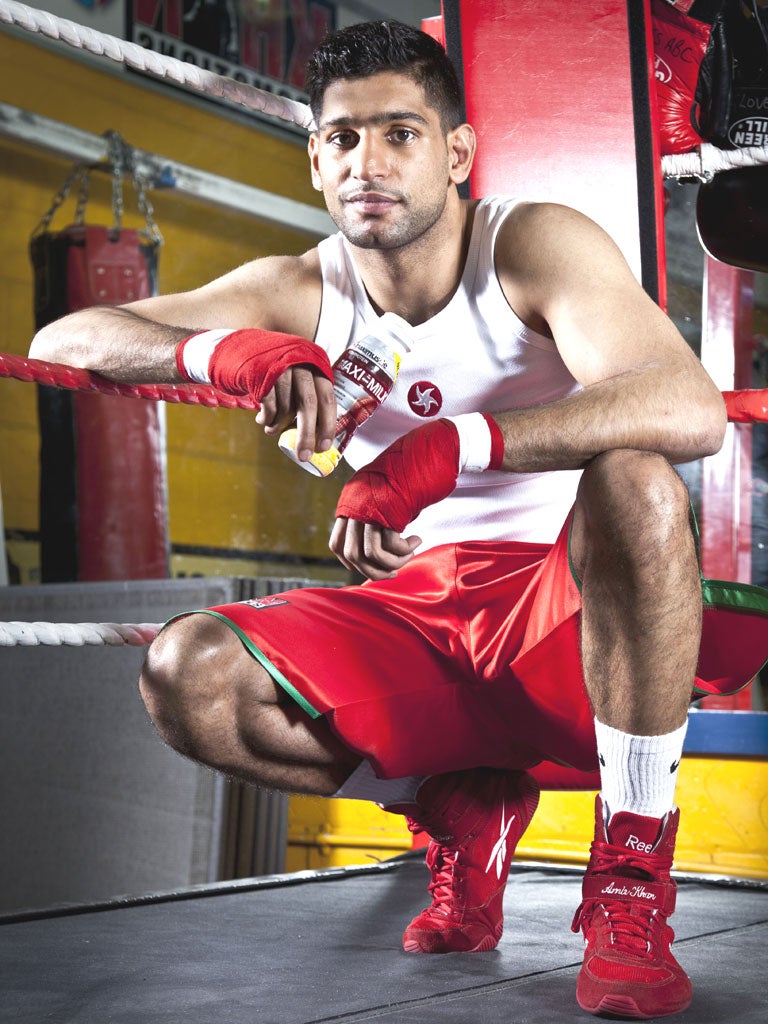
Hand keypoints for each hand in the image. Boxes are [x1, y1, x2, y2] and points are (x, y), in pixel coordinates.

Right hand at [205, 328, 334, 458]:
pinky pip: (268, 406)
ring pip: (286, 407)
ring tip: (272, 430)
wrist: (245, 349)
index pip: (328, 398)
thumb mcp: (299, 379)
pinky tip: (263, 421)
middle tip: (303, 456)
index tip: (324, 446)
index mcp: (316, 366)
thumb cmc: (278, 373)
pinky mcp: (260, 373)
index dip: (327, 424)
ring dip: (279, 426)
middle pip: (308, 404)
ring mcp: (280, 367)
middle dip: (306, 434)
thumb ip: (308, 402)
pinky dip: (267, 419)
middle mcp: (300, 363)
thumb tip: (316, 438)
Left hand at [331, 419, 460, 576]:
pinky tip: (417, 540)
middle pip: (351, 555)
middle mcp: (355, 506)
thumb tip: (376, 553)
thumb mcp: (384, 497)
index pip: (336, 544)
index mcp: (349, 502)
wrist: (428, 451)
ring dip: (392, 564)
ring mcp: (370, 508)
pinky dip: (405, 551)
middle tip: (393, 572)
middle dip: (373, 571)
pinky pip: (391, 545)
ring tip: (409, 555)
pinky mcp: (389, 511)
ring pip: (370, 555)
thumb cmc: (411, 475)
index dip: (352, 563)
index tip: (372, 566)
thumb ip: (375, 519)